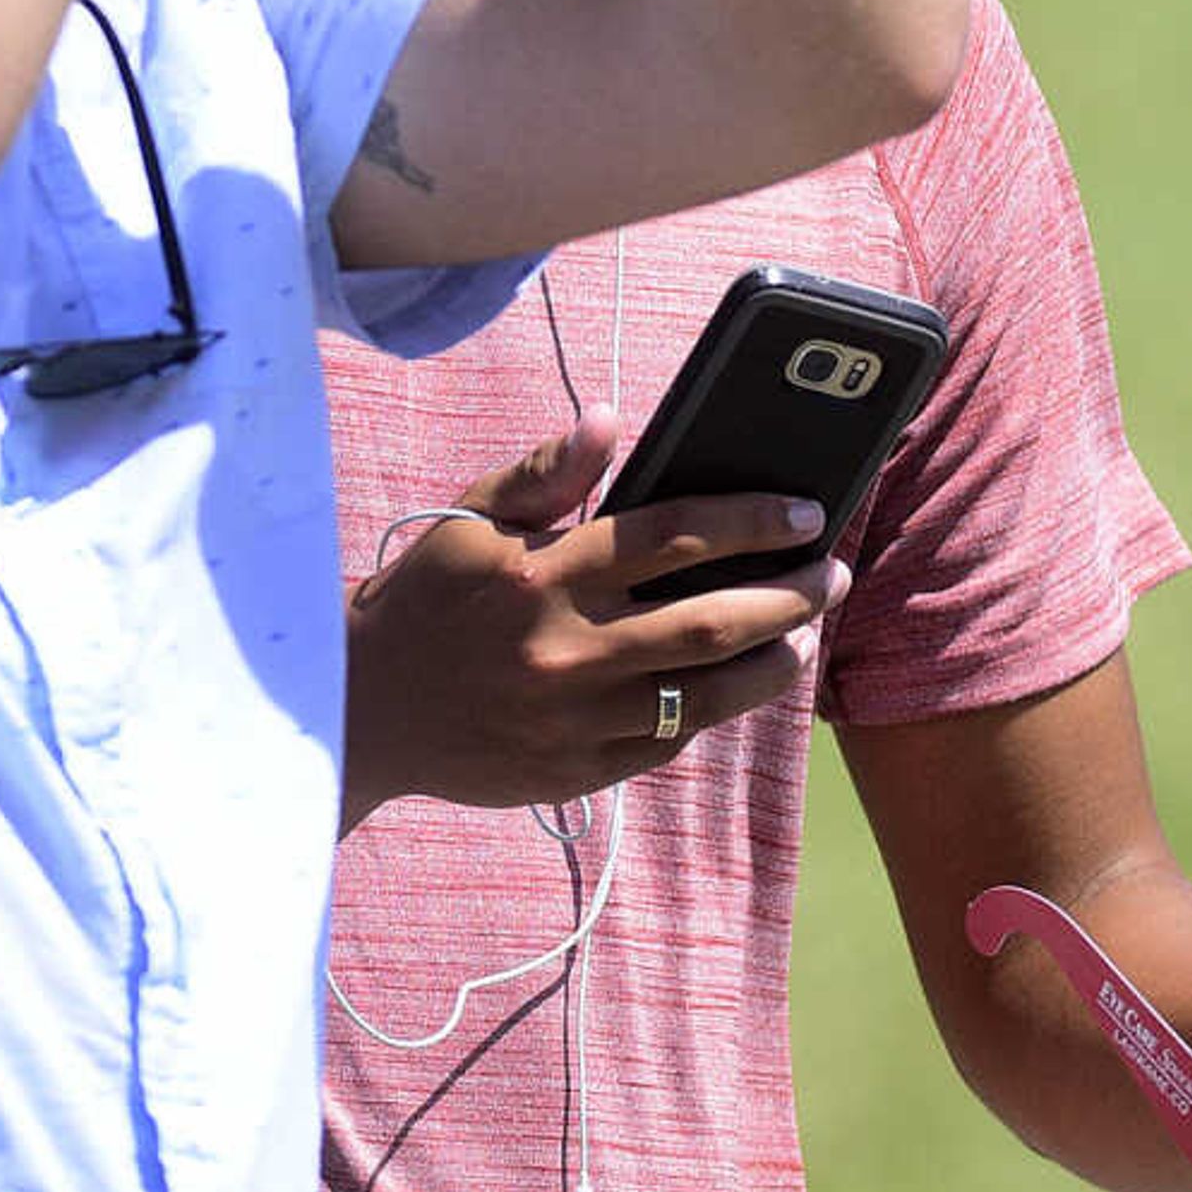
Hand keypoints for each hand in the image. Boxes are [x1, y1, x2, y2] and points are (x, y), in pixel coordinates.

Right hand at [341, 409, 844, 828]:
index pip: (670, 534)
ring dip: (771, 661)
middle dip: (790, 594)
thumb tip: (609, 419)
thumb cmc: (425, 598)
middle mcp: (562, 646)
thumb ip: (544, 473)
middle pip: (708, 619)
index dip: (751, 520)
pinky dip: (712, 710)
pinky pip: (668, 741)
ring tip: (801, 634)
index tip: (808, 511)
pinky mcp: (574, 772)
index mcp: (538, 570)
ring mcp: (571, 717)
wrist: (359, 708)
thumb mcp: (469, 519)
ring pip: (704, 693)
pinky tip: (736, 684)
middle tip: (831, 572)